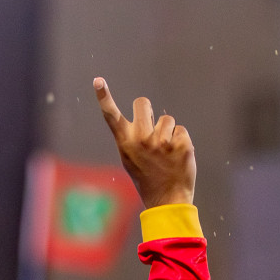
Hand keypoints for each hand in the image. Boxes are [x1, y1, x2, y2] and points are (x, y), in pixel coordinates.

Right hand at [93, 77, 194, 208]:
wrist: (167, 199)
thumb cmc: (147, 178)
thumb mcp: (130, 160)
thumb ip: (132, 138)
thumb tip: (143, 117)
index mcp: (125, 143)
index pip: (112, 116)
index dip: (104, 97)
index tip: (98, 80)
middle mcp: (141, 139)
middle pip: (142, 103)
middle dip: (147, 110)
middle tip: (150, 129)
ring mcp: (162, 141)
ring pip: (166, 119)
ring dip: (167, 132)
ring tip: (165, 153)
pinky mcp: (181, 144)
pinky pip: (181, 130)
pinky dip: (181, 142)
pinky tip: (176, 157)